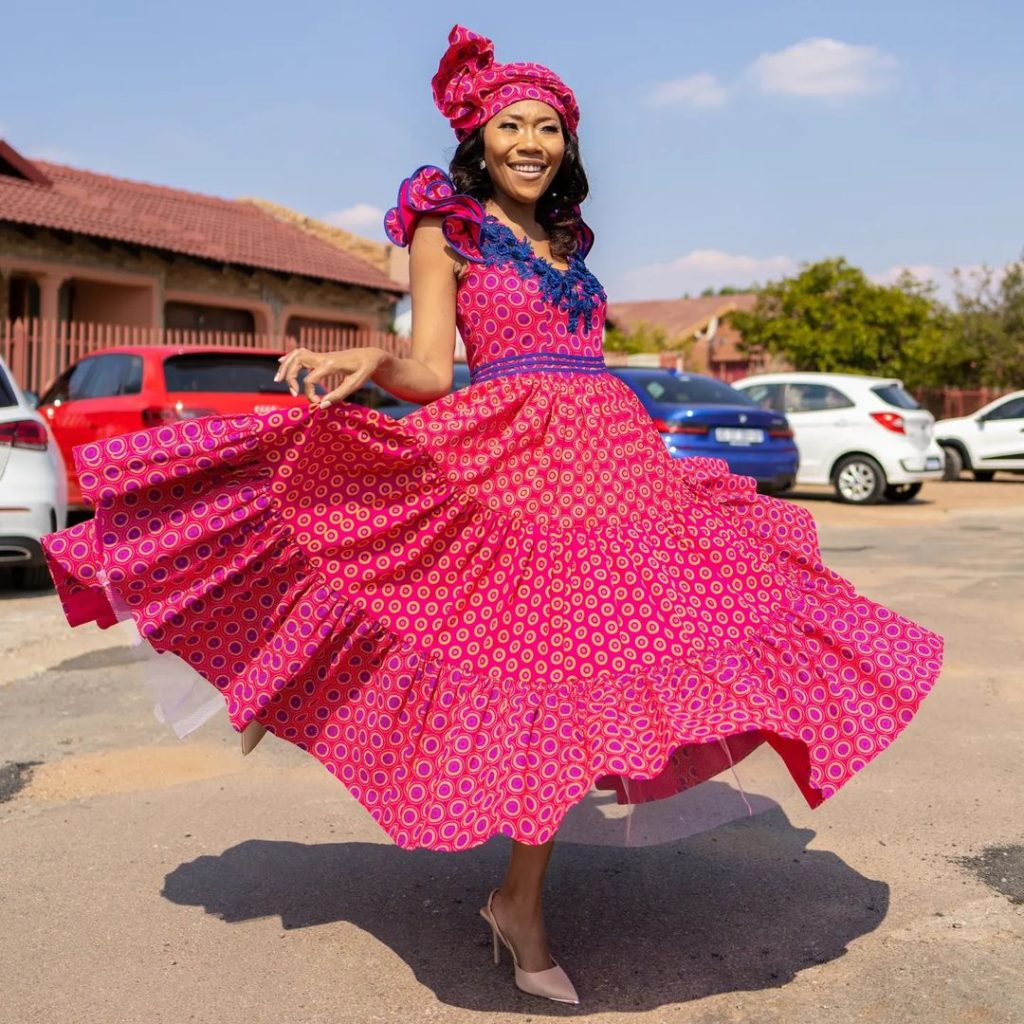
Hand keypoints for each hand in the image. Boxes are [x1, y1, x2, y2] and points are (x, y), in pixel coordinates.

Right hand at [273, 346, 387, 408]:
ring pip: (295, 355)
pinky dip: (289, 357)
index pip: (310, 379)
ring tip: (278, 379)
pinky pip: (299, 353)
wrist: (370, 356)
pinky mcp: (320, 357)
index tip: (317, 403)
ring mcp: (320, 355)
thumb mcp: (354, 384)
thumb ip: (338, 395)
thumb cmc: (364, 370)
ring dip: (285, 366)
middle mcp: (322, 357)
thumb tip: (322, 406)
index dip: (310, 394)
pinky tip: (281, 363)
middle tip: (293, 394)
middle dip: (290, 377)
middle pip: (297, 362)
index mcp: (330, 364)